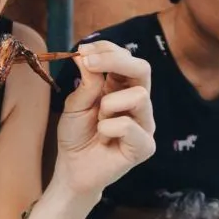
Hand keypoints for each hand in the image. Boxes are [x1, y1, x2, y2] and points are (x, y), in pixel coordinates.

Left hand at [52, 41, 155, 195]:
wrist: (72, 169)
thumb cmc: (76, 135)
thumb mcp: (75, 105)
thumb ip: (86, 82)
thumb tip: (85, 53)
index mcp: (121, 88)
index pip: (125, 59)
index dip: (107, 49)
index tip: (83, 49)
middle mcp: (138, 103)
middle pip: (143, 69)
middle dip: (116, 60)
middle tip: (89, 62)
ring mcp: (144, 124)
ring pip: (140, 95)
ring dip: (110, 103)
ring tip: (98, 118)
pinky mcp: (145, 146)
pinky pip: (130, 125)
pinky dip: (109, 127)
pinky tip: (103, 136)